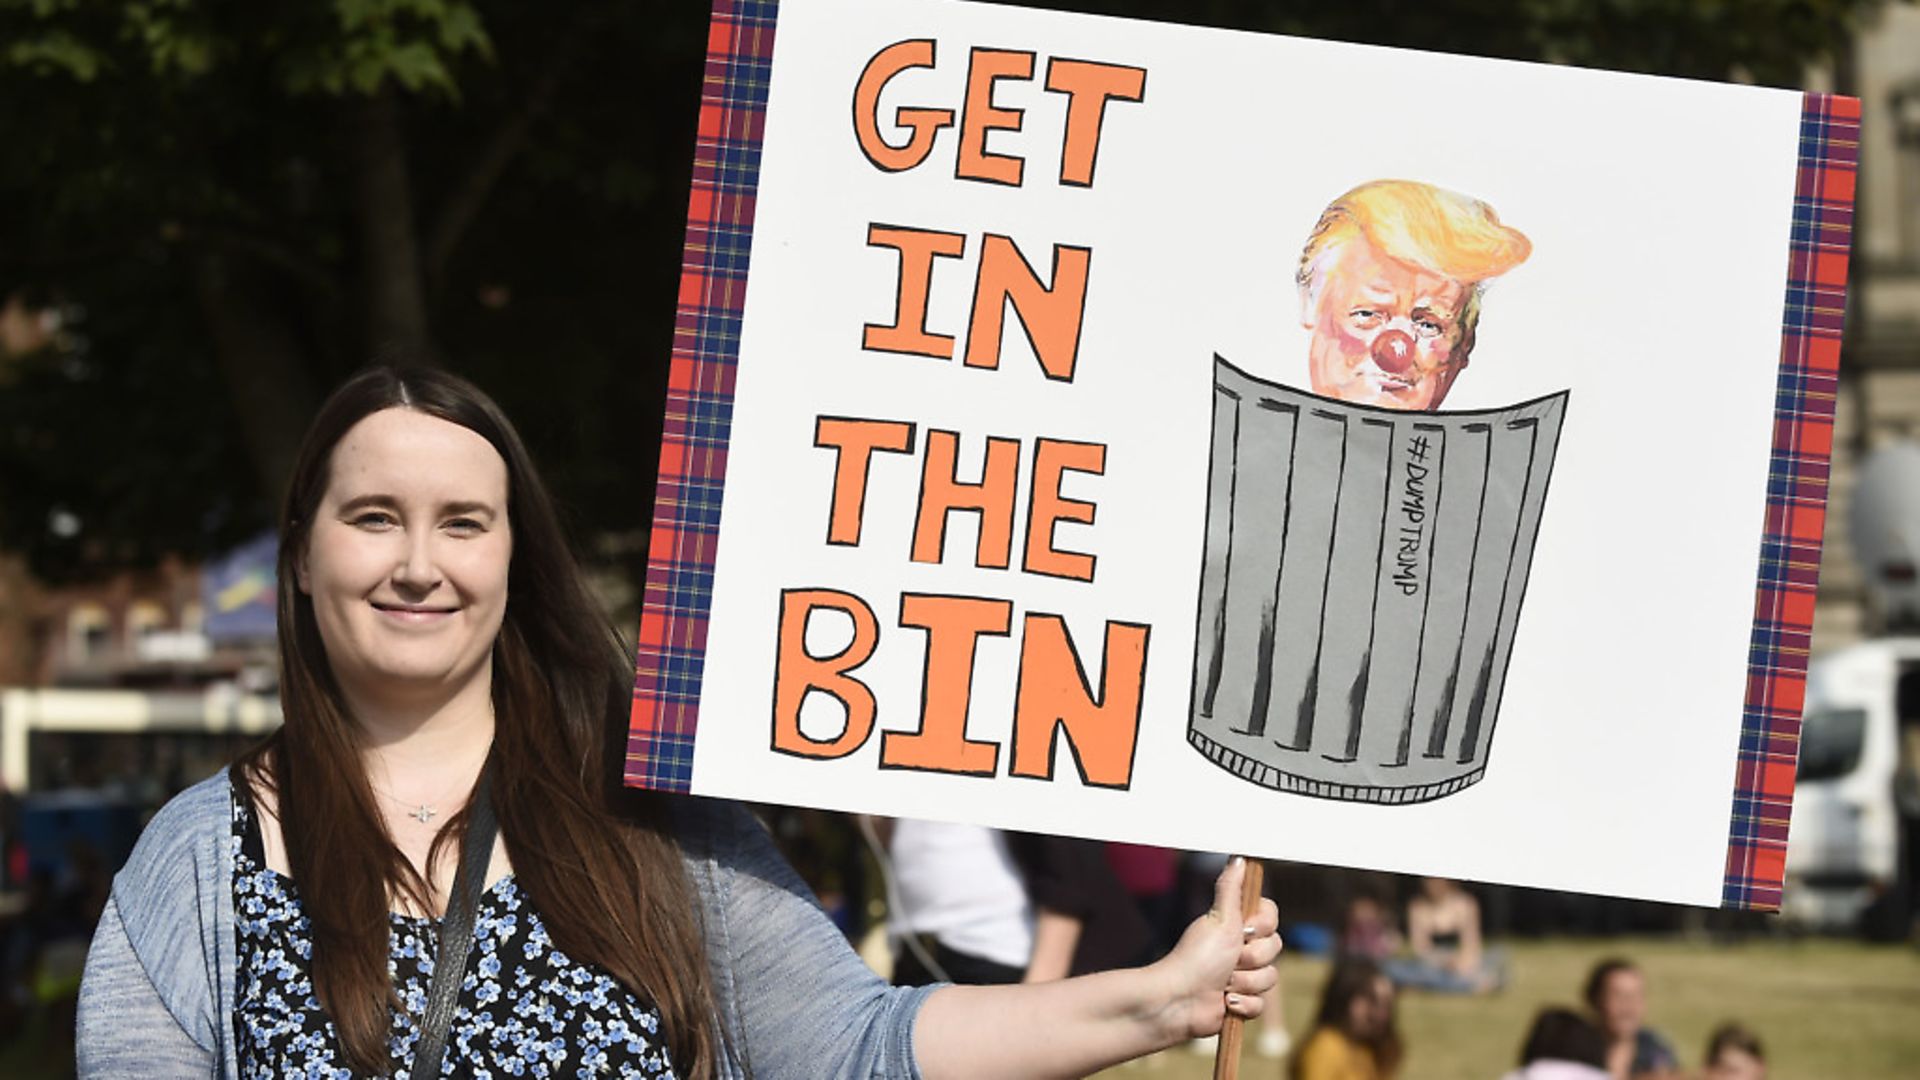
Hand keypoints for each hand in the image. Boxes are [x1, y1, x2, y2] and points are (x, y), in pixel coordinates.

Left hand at [1150, 857, 1280, 1040]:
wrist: (1179, 1000)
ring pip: (1271, 978)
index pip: (1272, 918)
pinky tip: (1225, 1002)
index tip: (1245, 929)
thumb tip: (1238, 857)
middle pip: (1275, 948)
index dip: (1263, 926)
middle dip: (1251, 958)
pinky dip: (1243, 1004)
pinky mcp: (1242, 1002)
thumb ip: (1230, 887)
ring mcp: (1243, 976)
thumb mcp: (1219, 918)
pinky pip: (1261, 1003)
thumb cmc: (1197, 957)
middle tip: (1229, 960)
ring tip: (1222, 984)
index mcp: (1237, 925)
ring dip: (1245, 982)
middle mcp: (1242, 948)